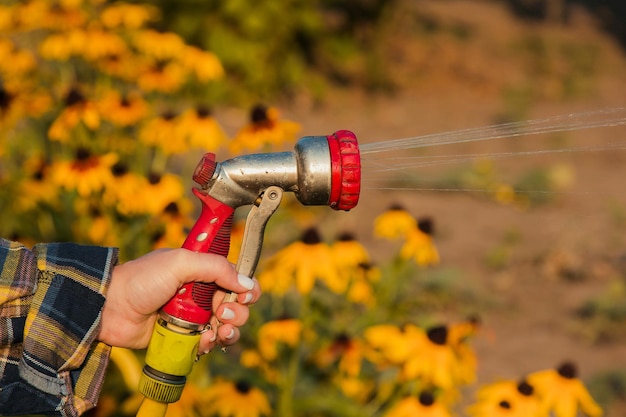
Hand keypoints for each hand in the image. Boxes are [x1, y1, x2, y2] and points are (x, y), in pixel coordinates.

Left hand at [98, 248, 259, 353]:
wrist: (110, 308)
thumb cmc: (142, 279)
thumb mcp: (180, 262)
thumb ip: (216, 267)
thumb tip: (247, 283)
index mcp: (202, 271)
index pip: (236, 279)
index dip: (247, 288)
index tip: (245, 295)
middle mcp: (201, 293)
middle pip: (236, 305)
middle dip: (237, 311)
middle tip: (221, 313)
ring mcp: (193, 316)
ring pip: (226, 326)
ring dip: (230, 330)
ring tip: (219, 331)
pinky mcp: (184, 337)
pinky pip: (208, 343)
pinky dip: (211, 343)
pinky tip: (204, 340)